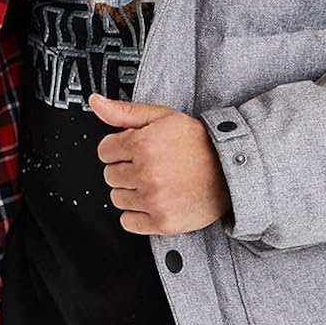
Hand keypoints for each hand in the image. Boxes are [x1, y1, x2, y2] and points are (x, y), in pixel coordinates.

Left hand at [88, 93, 232, 237]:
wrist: (230, 170)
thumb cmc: (197, 142)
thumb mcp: (162, 117)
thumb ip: (124, 111)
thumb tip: (95, 102)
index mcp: (143, 144)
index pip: (104, 151)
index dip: (120, 148)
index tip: (137, 150)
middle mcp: (146, 173)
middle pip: (110, 176)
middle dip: (126, 169)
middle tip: (151, 166)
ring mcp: (154, 200)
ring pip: (117, 198)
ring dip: (132, 191)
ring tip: (157, 182)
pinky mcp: (162, 222)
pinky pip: (128, 221)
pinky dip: (138, 214)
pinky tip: (156, 200)